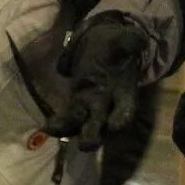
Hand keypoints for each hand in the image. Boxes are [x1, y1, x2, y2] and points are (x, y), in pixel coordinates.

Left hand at [43, 16, 148, 151]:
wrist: (105, 47)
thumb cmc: (118, 46)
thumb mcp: (125, 40)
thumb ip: (130, 42)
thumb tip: (138, 39)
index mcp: (124, 93)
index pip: (125, 111)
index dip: (121, 119)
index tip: (115, 125)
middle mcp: (107, 106)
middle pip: (101, 125)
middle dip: (94, 135)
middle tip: (86, 144)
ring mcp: (89, 107)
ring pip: (80, 124)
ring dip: (68, 129)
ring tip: (53, 130)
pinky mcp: (74, 103)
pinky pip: (66, 116)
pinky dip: (57, 123)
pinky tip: (46, 126)